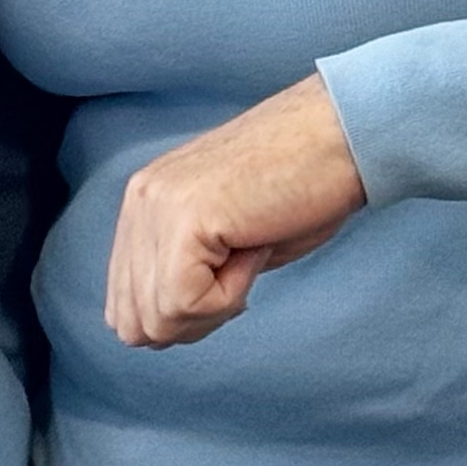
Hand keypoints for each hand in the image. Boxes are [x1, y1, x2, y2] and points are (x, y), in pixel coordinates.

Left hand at [103, 73, 368, 348]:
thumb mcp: (226, 239)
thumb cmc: (303, 187)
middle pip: (133, 324)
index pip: (124, 308)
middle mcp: (140, 200)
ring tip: (249, 250)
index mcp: (144, 202)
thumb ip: (183, 272)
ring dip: (214, 306)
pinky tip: (253, 249)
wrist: (341, 135)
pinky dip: (229, 296)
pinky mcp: (184, 217)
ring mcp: (156, 205)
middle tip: (240, 273)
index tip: (228, 280)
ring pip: (158, 320)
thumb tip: (159, 330)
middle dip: (194, 322)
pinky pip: (186, 301)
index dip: (181, 320)